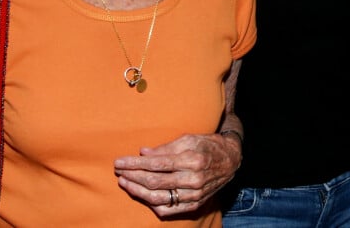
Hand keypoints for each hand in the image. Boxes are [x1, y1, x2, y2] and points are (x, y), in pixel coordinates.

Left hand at [114, 132, 241, 217]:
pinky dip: (152, 204)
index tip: (120, 161)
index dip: (135, 163)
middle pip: (154, 182)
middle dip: (132, 176)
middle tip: (118, 171)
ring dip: (138, 192)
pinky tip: (142, 195)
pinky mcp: (194, 204)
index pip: (156, 164)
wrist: (231, 160)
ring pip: (158, 198)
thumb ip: (166, 147)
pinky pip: (168, 210)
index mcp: (191, 159)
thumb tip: (143, 152)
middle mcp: (193, 179)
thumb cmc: (208, 145)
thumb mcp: (189, 138)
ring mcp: (194, 195)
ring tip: (124, 183)